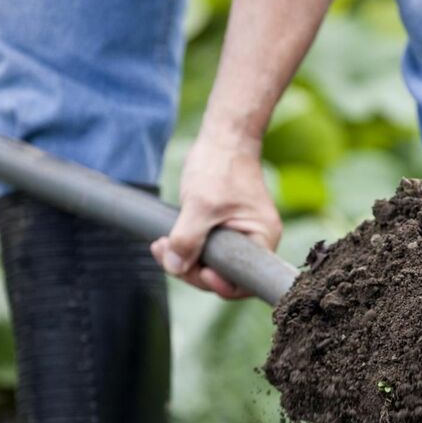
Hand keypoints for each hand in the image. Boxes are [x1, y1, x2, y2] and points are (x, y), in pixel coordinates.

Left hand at [150, 126, 282, 299]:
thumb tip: (175, 267)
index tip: (196, 271)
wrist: (224, 138)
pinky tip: (166, 240)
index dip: (218, 284)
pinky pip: (207, 249)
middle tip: (166, 254)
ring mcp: (240, 235)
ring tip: (160, 245)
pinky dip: (186, 247)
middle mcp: (256, 241)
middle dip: (191, 268)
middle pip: (223, 275)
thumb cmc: (220, 166)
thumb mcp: (200, 205)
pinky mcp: (226, 229)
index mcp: (262, 238)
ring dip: (184, 258)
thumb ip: (187, 238)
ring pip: (211, 263)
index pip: (243, 281)